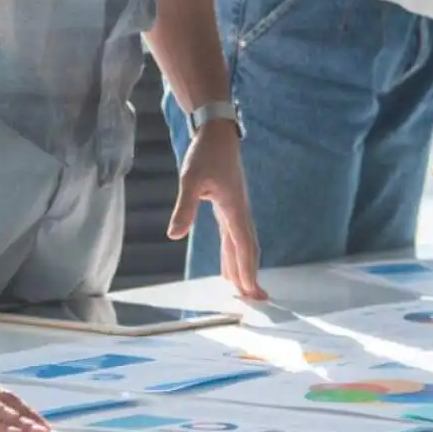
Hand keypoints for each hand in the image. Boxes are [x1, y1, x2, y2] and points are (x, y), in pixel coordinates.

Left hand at [170, 119, 265, 299]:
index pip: (243, 246)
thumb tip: (175, 235)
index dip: (247, 270)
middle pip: (249, 249)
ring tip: (244, 289)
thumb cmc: (206, 153)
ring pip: (242, 244)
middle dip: (252, 274)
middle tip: (257, 299)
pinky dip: (235, 253)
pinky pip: (235, 236)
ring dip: (244, 266)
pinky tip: (230, 262)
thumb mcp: (191, 179)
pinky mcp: (229, 205)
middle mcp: (239, 212)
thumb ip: (184, 207)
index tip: (251, 291)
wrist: (218, 132)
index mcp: (235, 209)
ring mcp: (236, 209)